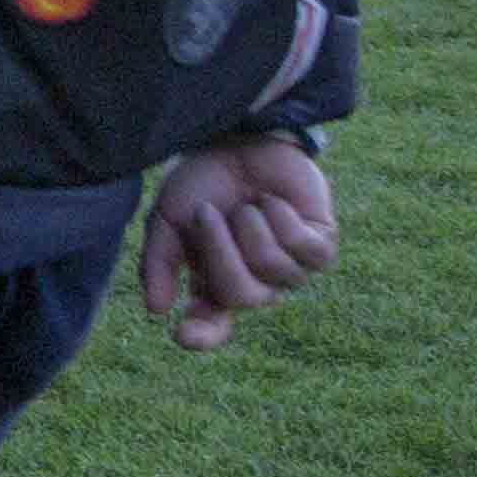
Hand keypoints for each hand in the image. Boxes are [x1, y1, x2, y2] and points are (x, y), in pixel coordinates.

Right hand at [139, 132, 338, 351]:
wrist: (238, 141)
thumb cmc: (202, 183)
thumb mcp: (167, 219)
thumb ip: (158, 262)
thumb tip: (155, 309)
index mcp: (215, 283)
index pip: (212, 324)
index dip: (201, 334)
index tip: (181, 335)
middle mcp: (255, 284)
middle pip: (240, 294)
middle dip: (219, 249)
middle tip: (207, 212)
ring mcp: (289, 270)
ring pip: (270, 265)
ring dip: (248, 221)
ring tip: (247, 202)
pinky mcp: (320, 249)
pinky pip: (300, 246)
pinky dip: (279, 215)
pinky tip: (274, 202)